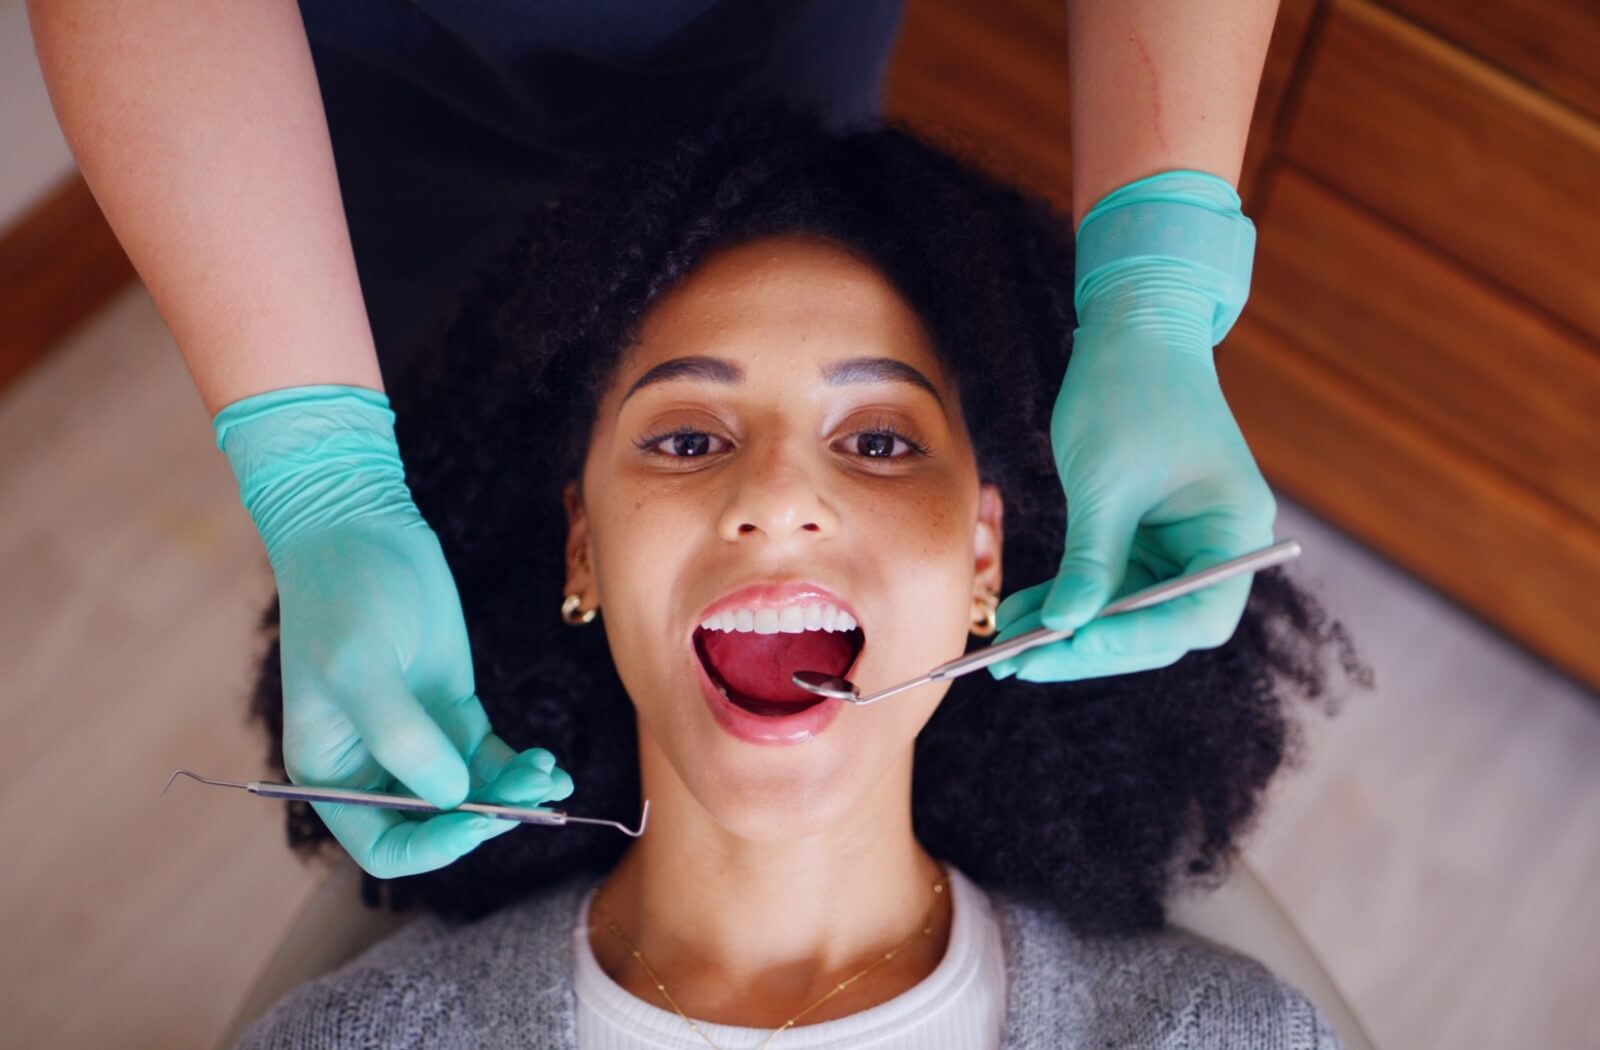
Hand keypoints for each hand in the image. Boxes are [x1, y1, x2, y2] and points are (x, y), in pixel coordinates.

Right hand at [215, 385, 573, 876]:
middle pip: (435, 826)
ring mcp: (418, 737)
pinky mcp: (453, 709)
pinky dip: (520, 769)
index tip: (477, 825)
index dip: (430, 850)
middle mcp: (373, 766)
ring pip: (472, 794)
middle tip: (529, 799)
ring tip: (549, 777)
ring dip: (513, 795)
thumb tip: (452, 798)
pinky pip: (491, 759)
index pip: (381, 846)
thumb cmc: (343, 596)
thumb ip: (402, 739)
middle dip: (484, 820)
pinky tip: (549, 765)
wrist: (360, 527)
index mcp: (331, 772)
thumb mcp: (362, 668)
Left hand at [989, 172, 1274, 681]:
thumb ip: (1092, 560)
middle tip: (1024, 663)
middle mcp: (1214, 548)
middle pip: (1159, 626)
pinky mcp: (1141, 537)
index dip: (1136, 639)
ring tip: (1006, 648)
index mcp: (1235, 532)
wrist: (1132, 330)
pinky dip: (1064, 599)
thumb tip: (1066, 626)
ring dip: (1067, 629)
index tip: (1073, 643)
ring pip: (1124, 613)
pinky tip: (1018, 615)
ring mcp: (1178, 545)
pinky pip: (1104, 585)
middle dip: (1090, 646)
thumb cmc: (1131, 391)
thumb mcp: (1107, 481)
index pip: (1197, 616)